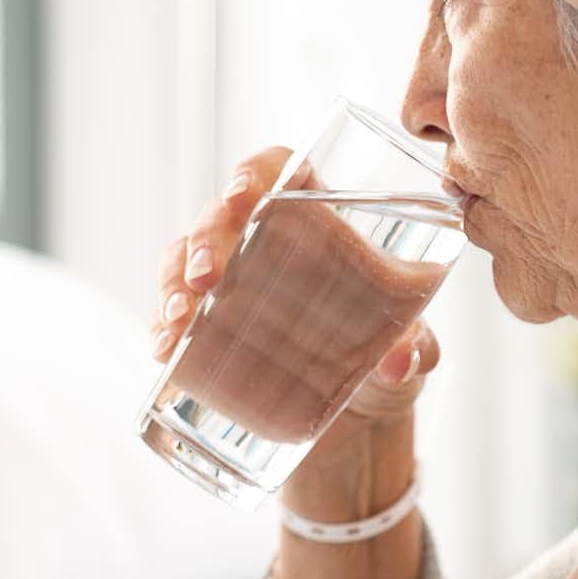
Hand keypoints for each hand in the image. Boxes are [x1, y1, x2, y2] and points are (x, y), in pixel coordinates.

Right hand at [152, 146, 435, 578]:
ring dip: (175, 283)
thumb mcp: (410, 342)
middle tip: (208, 279)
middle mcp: (265, 238)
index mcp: (316, 216)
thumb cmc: (388, 346)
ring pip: (185, 257)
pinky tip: (165, 347)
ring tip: (180, 318)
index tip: (241, 196)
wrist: (362, 409)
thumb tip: (401, 363)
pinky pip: (174, 310)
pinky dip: (163, 326)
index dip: (253, 173)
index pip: (277, 169)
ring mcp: (231, 279)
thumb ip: (414, 345)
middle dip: (205, 242)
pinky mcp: (208, 323)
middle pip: (220, 216)